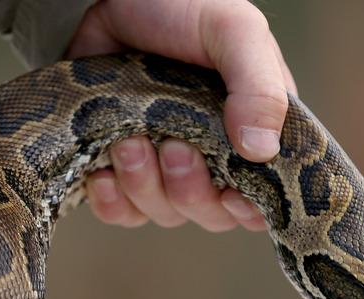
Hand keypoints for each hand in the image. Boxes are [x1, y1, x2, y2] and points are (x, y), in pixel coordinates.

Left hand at [67, 0, 297, 231]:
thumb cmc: (181, 7)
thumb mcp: (233, 31)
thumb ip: (258, 86)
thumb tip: (262, 151)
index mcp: (251, 130)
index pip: (261, 197)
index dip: (247, 210)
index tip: (232, 196)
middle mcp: (211, 156)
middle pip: (208, 213)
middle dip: (189, 189)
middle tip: (173, 146)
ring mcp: (161, 165)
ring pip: (163, 212)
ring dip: (144, 185)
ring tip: (128, 142)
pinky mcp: (118, 168)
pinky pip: (120, 212)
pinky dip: (112, 201)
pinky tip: (101, 173)